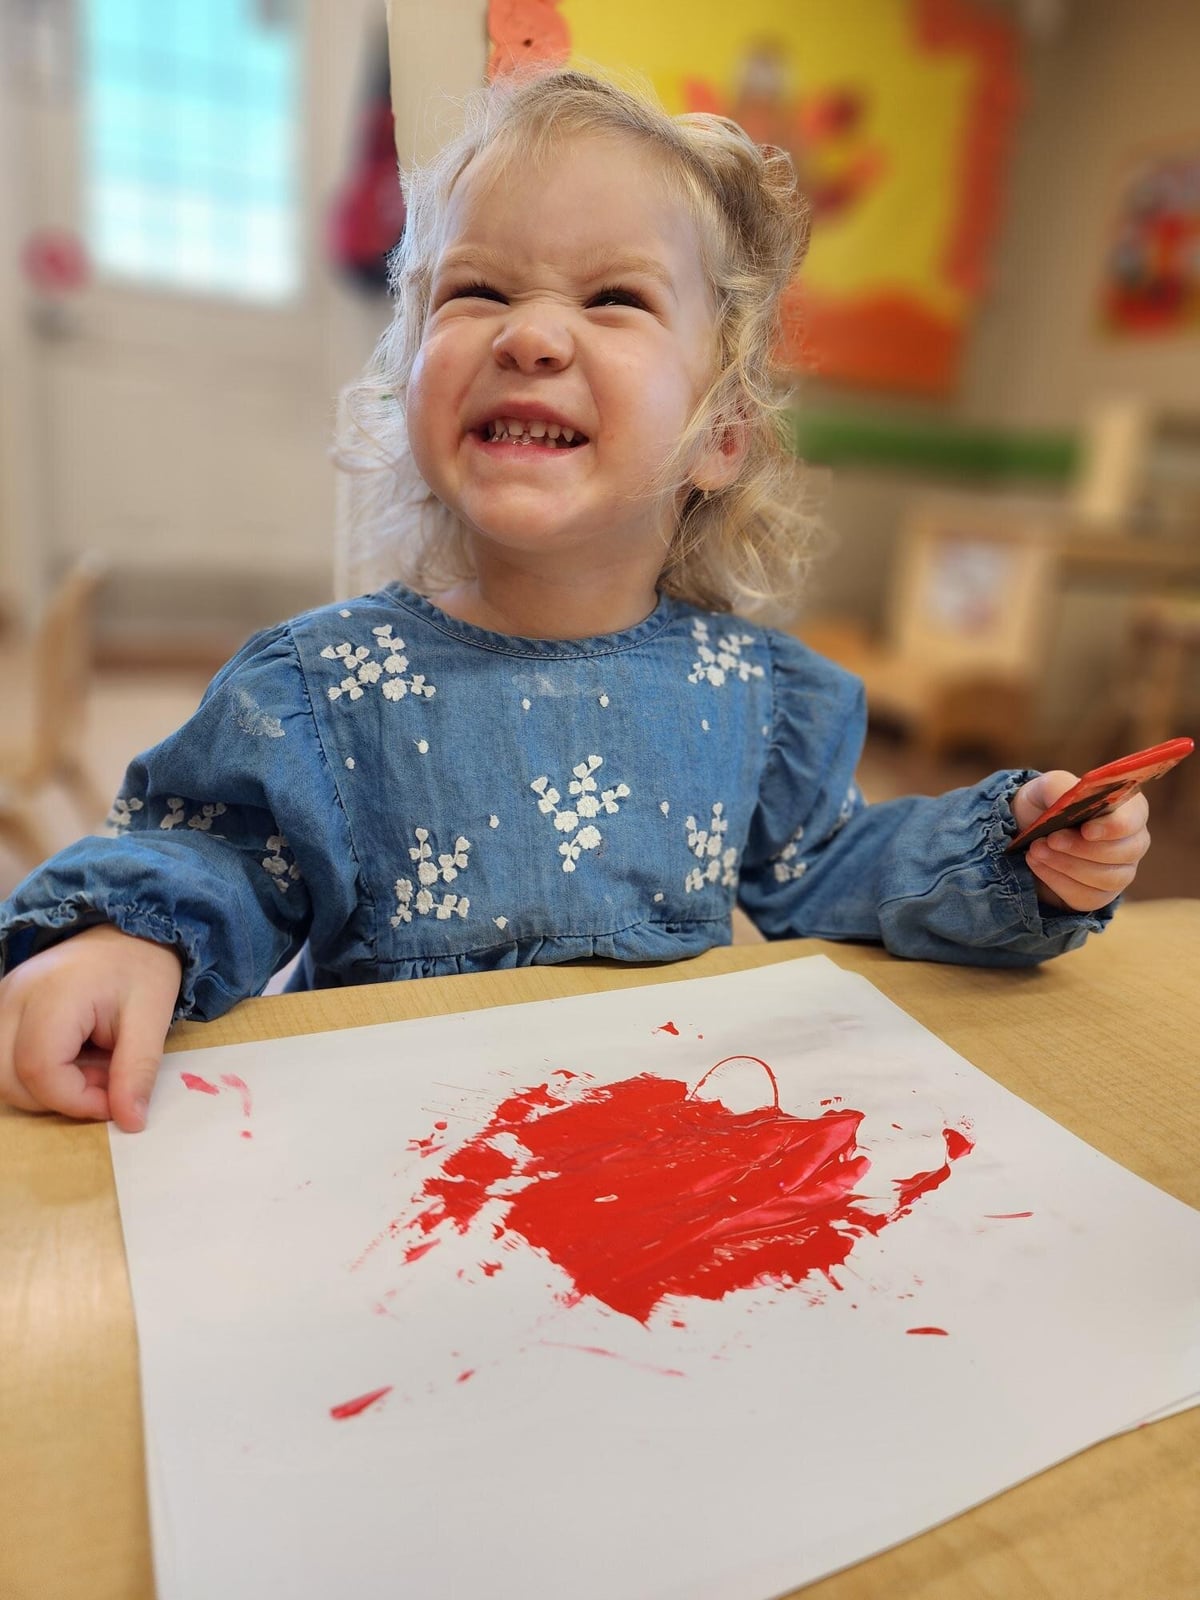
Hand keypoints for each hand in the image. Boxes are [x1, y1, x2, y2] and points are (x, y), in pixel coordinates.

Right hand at [0, 925, 182, 1130]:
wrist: (129, 929)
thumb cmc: (142, 968)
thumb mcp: (152, 1018)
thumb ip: (137, 1071)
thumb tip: (130, 1123)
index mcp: (52, 995)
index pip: (39, 1070)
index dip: (76, 1100)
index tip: (114, 1100)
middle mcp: (13, 997)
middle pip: (7, 1079)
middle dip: (58, 1098)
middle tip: (105, 1079)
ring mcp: (2, 1001)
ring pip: (1, 1074)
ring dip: (45, 1088)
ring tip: (90, 1065)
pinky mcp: (4, 1009)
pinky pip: (5, 1058)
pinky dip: (36, 1072)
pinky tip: (73, 1057)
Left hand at [1011, 770, 1149, 913]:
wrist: (1027, 834)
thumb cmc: (1048, 805)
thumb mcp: (1047, 788)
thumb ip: (1060, 785)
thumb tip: (1072, 797)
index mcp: (1128, 808)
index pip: (1135, 819)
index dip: (1114, 827)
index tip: (1086, 830)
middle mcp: (1133, 841)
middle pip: (1124, 852)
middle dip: (1082, 848)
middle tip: (1050, 840)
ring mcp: (1120, 871)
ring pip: (1107, 878)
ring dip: (1066, 865)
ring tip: (1036, 850)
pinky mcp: (1100, 895)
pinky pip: (1087, 896)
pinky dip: (1057, 881)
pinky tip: (1038, 864)